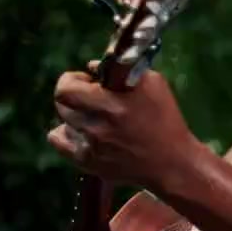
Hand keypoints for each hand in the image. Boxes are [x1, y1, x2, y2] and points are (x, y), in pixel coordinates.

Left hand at [46, 65, 200, 188]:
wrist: (172, 162)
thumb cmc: (166, 119)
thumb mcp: (154, 85)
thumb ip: (123, 69)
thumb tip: (92, 67)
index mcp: (114, 105)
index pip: (66, 88)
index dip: (73, 80)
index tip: (87, 81)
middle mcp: (98, 126)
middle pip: (61, 103)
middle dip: (73, 95)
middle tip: (89, 96)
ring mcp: (91, 147)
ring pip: (62, 121)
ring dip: (75, 115)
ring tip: (94, 118)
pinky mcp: (88, 163)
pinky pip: (59, 142)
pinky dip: (67, 134)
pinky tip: (83, 133)